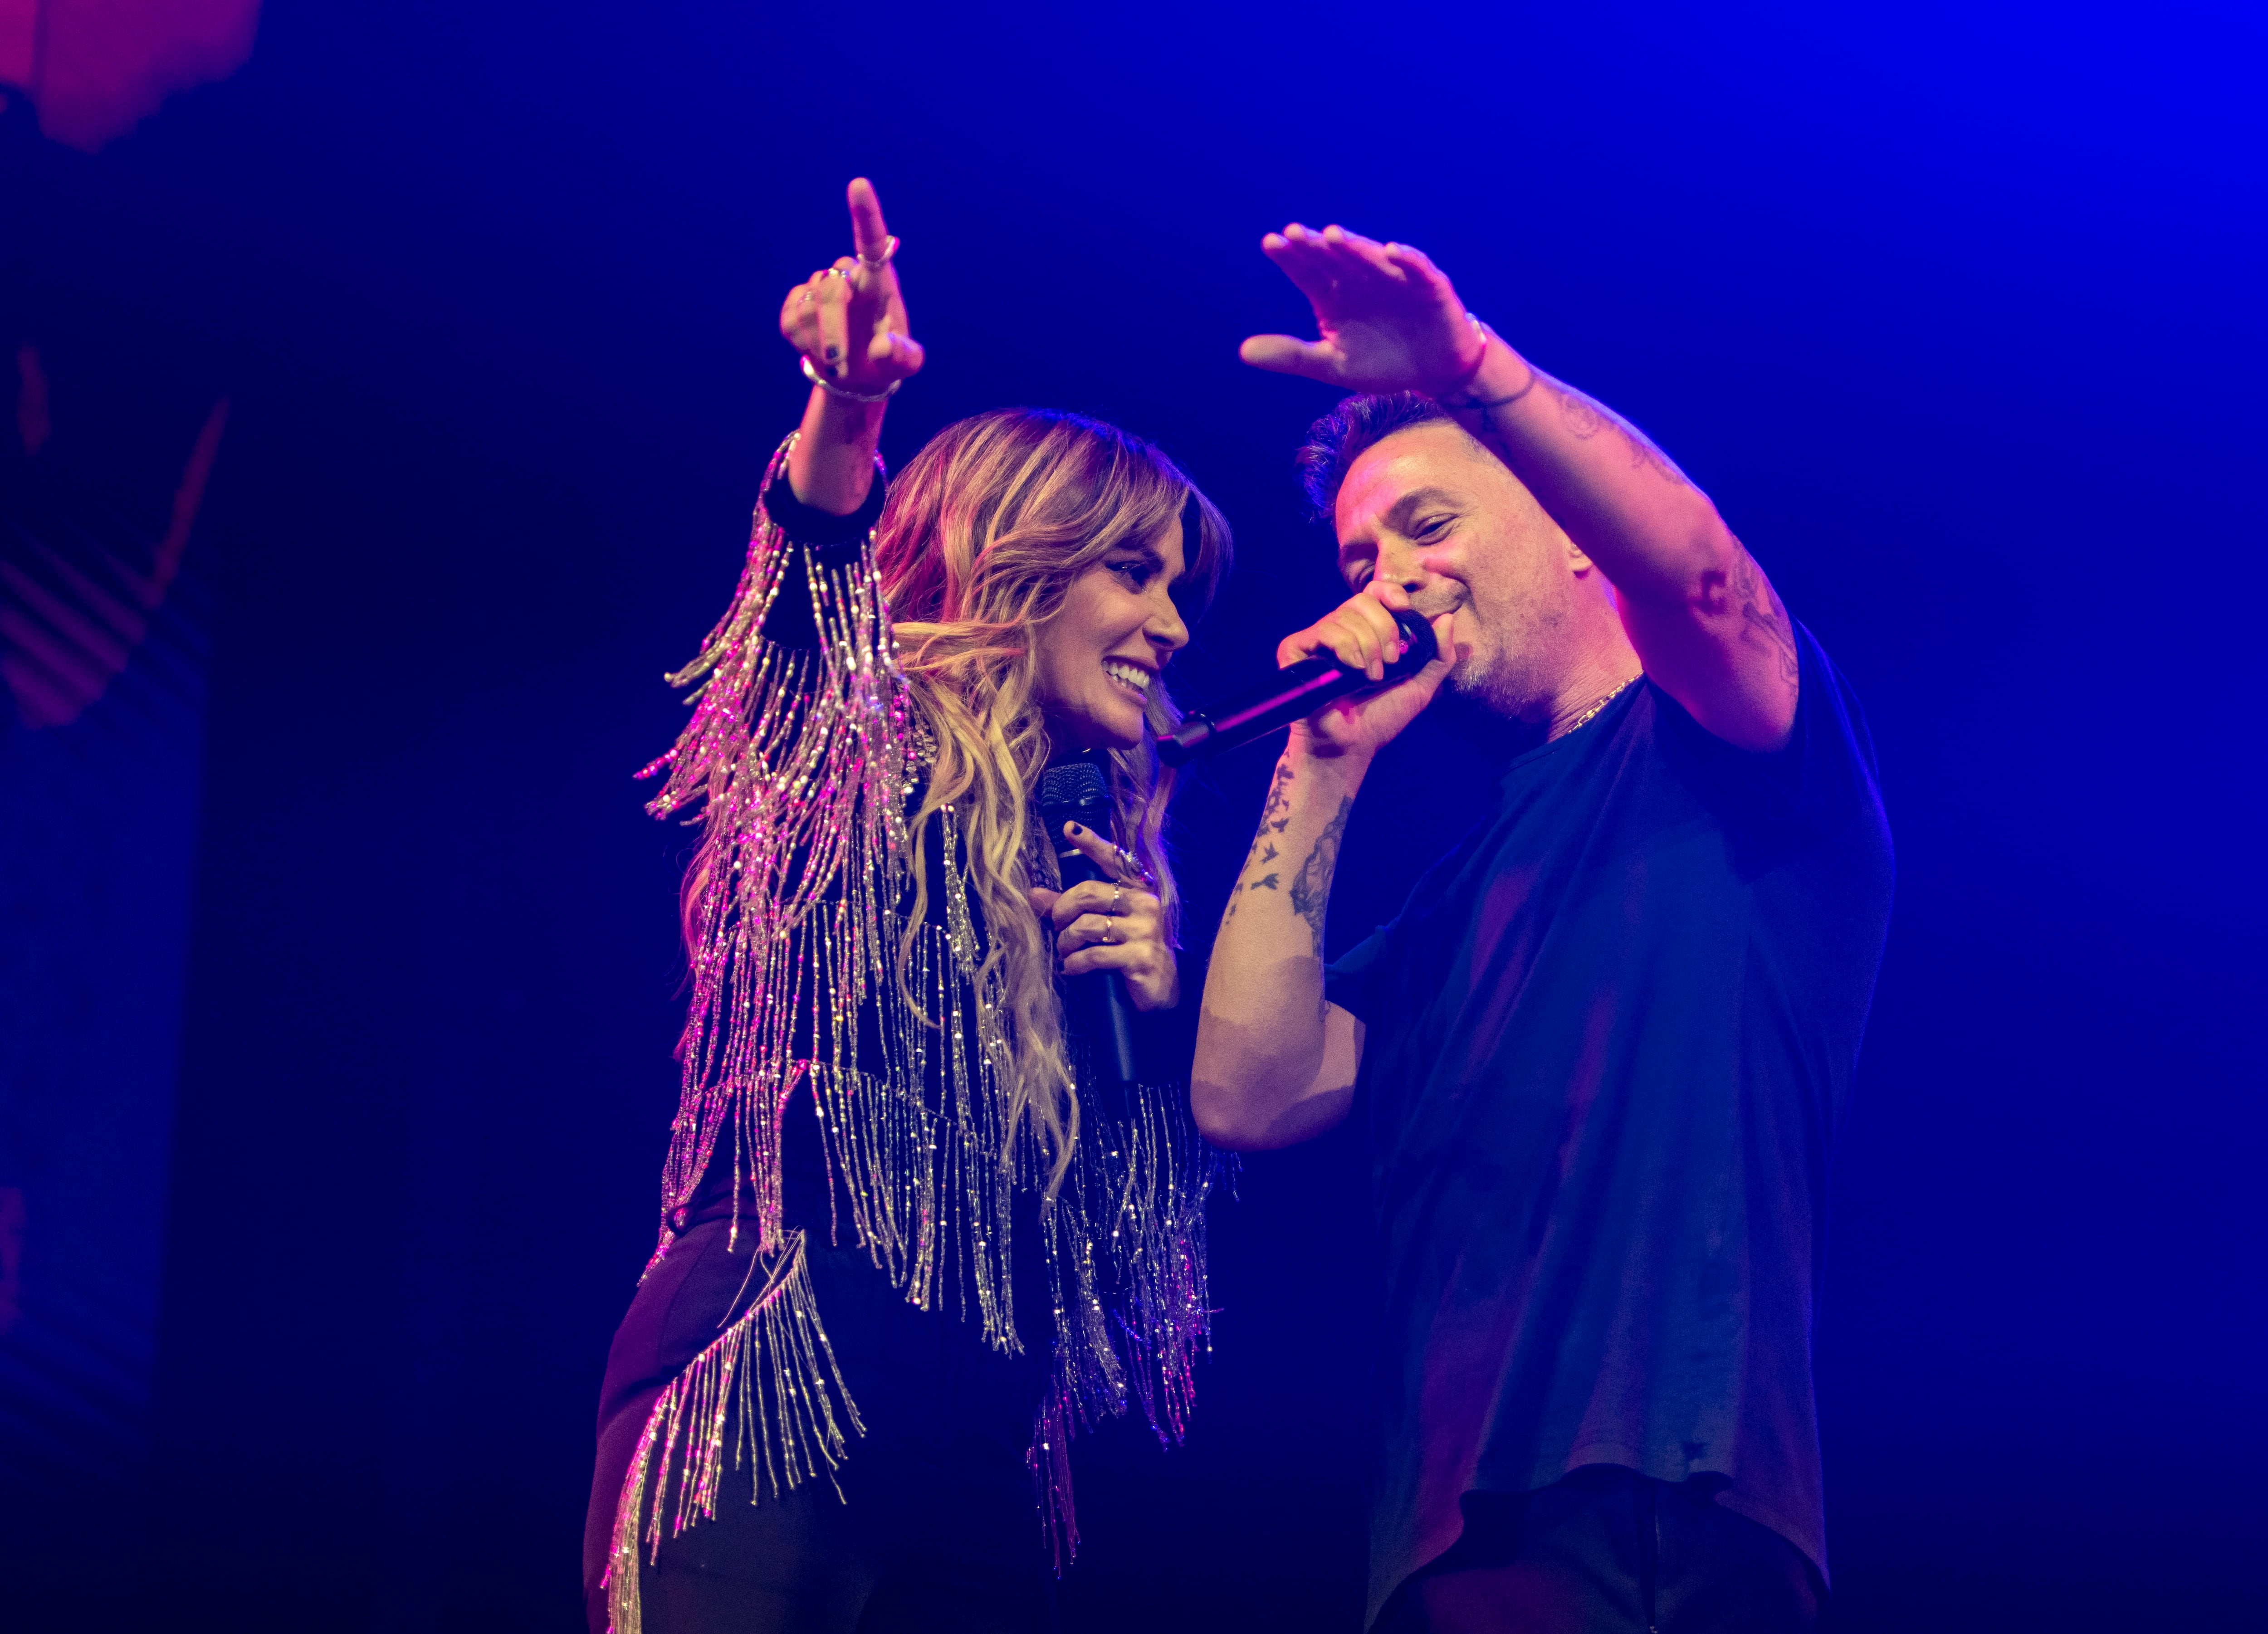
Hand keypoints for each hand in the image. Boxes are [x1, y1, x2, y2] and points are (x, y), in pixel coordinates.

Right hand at [779, 177, 924, 393]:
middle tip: (840, 365)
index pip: (871, 241)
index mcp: (878, 279)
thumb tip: (885, 347)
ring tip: (839, 362)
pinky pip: (790, 320)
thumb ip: (903, 357)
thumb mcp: (904, 363)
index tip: (858, 185)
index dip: (865, 214)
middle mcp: (848, 275)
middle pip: (831, 290)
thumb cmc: (887, 360)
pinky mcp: (796, 302)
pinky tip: (818, 348)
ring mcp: (819, 286)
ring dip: (821, 343)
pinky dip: (803, 343)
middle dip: (833, 331)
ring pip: (807, 307)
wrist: (857, 375)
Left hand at [1028, 823, 1178, 1012]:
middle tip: (1057, 925)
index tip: (1070, 828)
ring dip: (1066, 941)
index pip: (1114, 860)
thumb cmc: (1131, 952)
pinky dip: (1075, 963)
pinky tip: (1072, 968)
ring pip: (1087, 926)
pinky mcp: (1140, 957)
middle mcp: (1146, 904)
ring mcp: (1145, 931)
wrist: (1163, 991)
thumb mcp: (1105, 926)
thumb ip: (1071, 908)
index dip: (1092, 844)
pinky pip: (1094, 955)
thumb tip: (1033, 895)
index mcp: (1139, 890)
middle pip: (1088, 893)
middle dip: (1062, 910)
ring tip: (1065, 952)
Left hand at [1240, 223, 1482, 397]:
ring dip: (1354, 247)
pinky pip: (1417, 269)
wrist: (1432, 372)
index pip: (1307, 272)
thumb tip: (1242, 352)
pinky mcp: (1428, 285)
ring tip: (1333, 236)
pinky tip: (1392, 252)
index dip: (1290, 258)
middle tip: (1295, 234)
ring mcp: (1394, 279)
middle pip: (1335, 259)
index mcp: (1333, 295)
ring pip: (1371, 259)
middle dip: (1316, 246)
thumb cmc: (1381, 363)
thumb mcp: (1332, 365)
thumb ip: (1291, 355)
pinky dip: (1407, 260)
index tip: (1270, 242)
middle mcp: (1361, 279)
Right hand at [1278, 581, 1454, 760]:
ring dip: (1368, 645)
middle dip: (1384, 628)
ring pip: (1345, 615)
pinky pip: (1322, 631)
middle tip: (1392, 661)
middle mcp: (1340, 631)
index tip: (1405, 609)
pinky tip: (1353, 669)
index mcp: (1366, 632)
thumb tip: (1447, 618)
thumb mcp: (1420, 687)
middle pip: (1362, 600)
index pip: (1374, 593)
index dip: (1389, 592)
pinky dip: (1345, 647)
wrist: (1350, 746)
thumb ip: (1438, 655)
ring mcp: (1316, 640)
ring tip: (1372, 676)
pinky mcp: (1294, 650)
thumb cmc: (1380, 718)